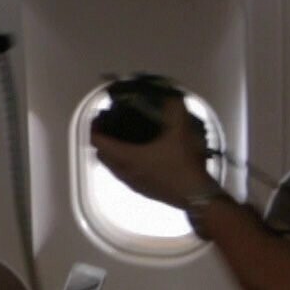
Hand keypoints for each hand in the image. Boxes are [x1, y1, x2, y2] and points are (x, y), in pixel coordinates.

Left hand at [90, 96, 216, 208]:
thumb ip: (174, 108)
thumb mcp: (181, 130)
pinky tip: (138, 156)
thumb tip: (169, 94)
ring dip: (111, 152)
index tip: (99, 117)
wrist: (196, 195)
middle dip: (101, 139)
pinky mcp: (140, 190)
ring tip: (123, 139)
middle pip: (100, 154)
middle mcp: (122, 171)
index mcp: (126, 156)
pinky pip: (122, 174)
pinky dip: (121, 163)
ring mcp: (130, 183)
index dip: (94, 128)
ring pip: (111, 166)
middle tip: (110, 126)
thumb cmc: (183, 162)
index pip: (97, 141)